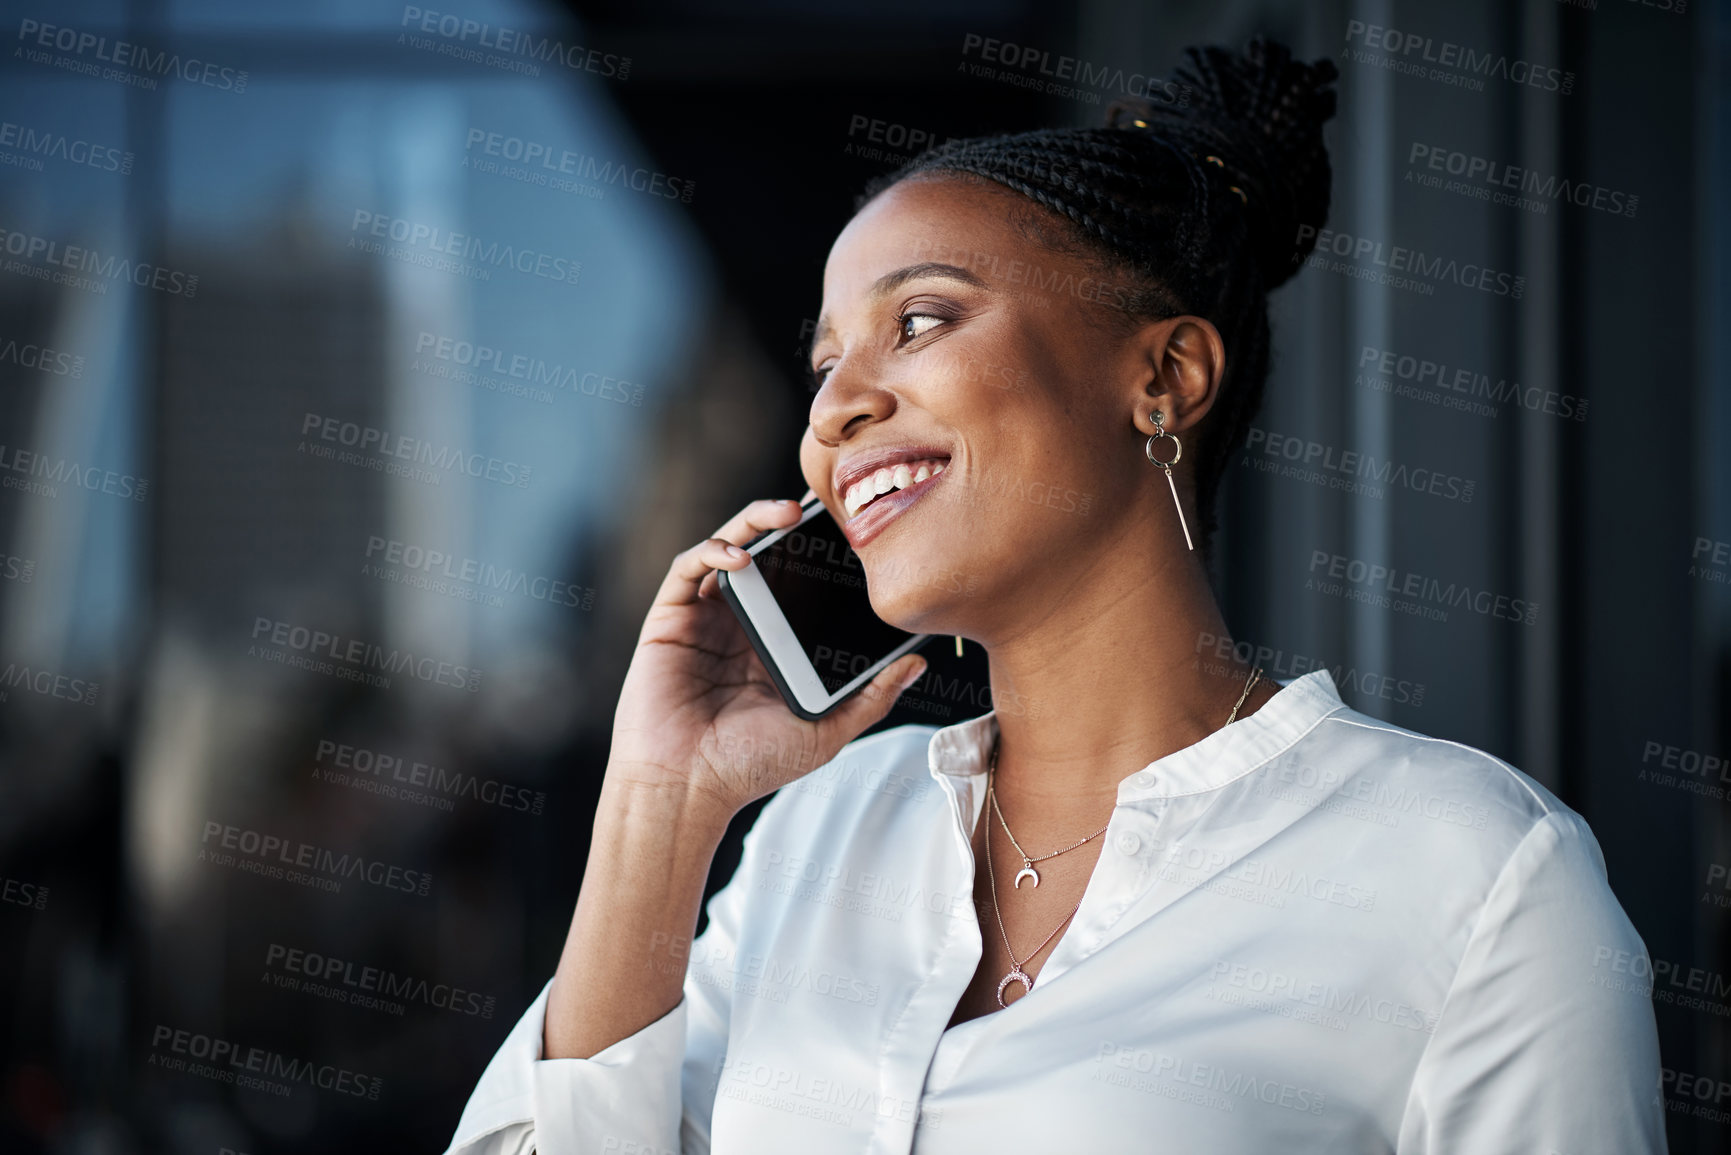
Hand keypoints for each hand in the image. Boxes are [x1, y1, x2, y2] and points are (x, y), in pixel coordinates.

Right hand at [606, 496, 926, 822]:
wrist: (689, 787)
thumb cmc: (752, 766)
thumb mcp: (828, 731)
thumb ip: (871, 697)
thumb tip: (918, 663)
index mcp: (776, 643)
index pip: (801, 584)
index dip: (823, 554)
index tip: (855, 531)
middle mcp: (740, 624)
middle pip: (766, 555)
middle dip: (791, 526)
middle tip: (823, 507)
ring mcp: (704, 618)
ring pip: (728, 548)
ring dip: (754, 523)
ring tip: (786, 513)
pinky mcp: (670, 619)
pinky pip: (689, 569)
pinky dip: (713, 550)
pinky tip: (740, 554)